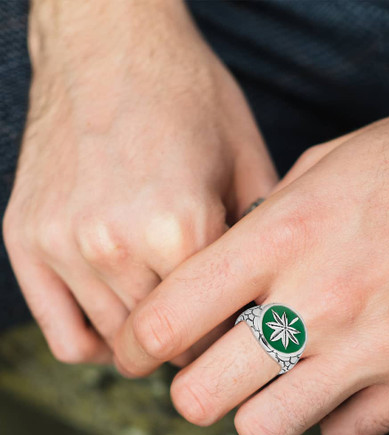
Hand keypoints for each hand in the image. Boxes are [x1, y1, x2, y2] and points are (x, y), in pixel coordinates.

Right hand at [2, 0, 275, 363]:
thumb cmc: (187, 95)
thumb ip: (257, 236)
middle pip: (166, 343)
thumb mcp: (247, 160)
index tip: (239, 330)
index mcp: (181, 226)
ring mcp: (64, 244)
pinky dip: (94, 341)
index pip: (214, 327)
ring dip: (148, 342)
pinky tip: (119, 320)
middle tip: (207, 328)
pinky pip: (62, 333)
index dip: (233, 335)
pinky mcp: (26, 240)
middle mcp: (115, 243)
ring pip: (117, 342)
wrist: (110, 39)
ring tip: (169, 321)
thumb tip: (264, 292)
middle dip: (194, 342)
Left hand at [113, 70, 388, 434]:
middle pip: (203, 396)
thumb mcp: (327, 166)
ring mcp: (374, 350)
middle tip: (210, 372)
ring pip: (265, 431)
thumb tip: (228, 273)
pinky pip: (344, 434)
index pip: (170, 318)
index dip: (140, 343)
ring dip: (258, 412)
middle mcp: (320, 300)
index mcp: (284, 236)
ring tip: (276, 383)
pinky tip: (346, 379)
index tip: (146, 348)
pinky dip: (333, 414)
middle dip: (195, 390)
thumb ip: (266, 224)